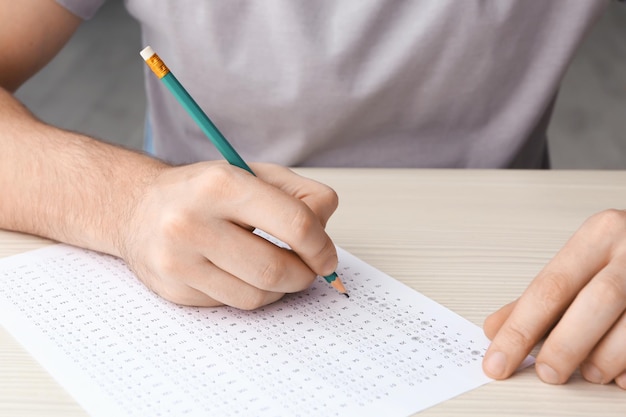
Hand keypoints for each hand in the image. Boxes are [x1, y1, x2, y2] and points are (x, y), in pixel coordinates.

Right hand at [118, 161, 338, 308]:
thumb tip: (325, 228)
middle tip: (307, 268)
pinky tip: (240, 272)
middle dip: (304, 274)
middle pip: (276, 268)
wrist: (136, 209)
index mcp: (221, 184)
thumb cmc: (203, 191)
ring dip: (279, 288)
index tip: (326, 256)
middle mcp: (192, 223)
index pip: (294, 224)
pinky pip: (232, 305)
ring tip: (274, 267)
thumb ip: (300, 194)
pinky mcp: (174, 290)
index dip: (321, 246)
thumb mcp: (253, 174)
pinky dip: (250, 293)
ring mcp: (178, 261)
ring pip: (257, 296)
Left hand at [482, 209, 625, 388]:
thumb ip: (540, 297)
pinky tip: (619, 374)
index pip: (549, 287)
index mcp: (599, 235)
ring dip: (603, 360)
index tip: (497, 362)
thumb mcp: (582, 263)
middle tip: (547, 373)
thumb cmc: (625, 257)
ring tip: (588, 372)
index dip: (519, 330)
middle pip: (594, 303)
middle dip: (564, 346)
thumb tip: (495, 330)